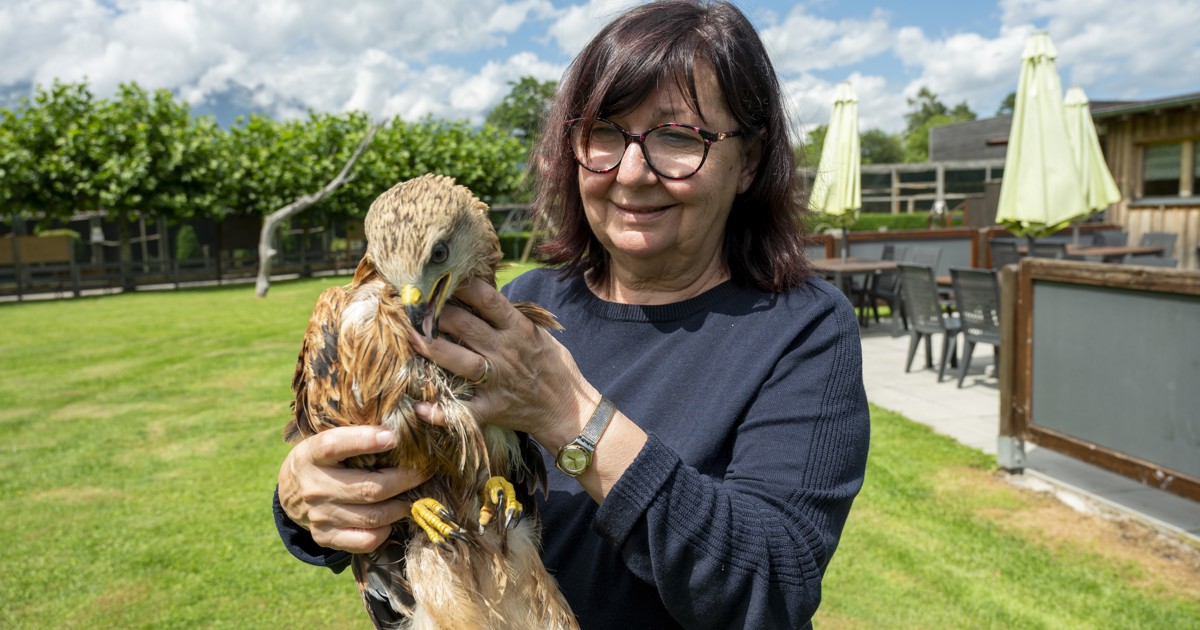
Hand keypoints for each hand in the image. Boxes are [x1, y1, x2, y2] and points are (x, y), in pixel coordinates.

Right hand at [278, 425, 429, 552]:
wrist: (290, 492)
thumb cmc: (324, 458)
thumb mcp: (327, 437)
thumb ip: (356, 432)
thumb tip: (403, 420)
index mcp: (312, 454)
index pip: (334, 445)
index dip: (365, 441)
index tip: (394, 437)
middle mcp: (314, 486)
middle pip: (368, 488)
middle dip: (404, 480)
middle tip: (423, 473)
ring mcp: (319, 515)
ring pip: (372, 516)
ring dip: (400, 507)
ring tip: (412, 497)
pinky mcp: (325, 536)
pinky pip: (364, 540)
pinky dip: (384, 531)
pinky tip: (390, 519)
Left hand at [407, 278, 598, 450]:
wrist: (569, 410)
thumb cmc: (553, 367)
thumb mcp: (538, 334)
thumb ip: (510, 318)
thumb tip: (481, 296)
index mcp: (519, 329)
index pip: (488, 299)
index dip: (461, 285)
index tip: (439, 277)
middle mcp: (506, 351)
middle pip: (464, 325)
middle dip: (435, 312)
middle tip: (413, 305)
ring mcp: (498, 380)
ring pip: (458, 360)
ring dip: (431, 348)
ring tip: (410, 337)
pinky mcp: (492, 408)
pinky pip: (462, 411)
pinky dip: (440, 412)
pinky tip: (419, 407)